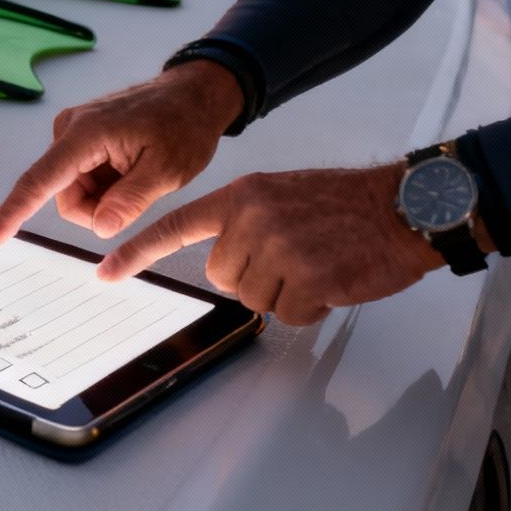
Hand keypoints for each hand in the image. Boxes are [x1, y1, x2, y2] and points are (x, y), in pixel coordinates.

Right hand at [0, 60, 244, 250]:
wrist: (192, 94)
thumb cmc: (184, 124)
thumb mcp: (168, 170)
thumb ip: (131, 200)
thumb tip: (99, 227)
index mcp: (86, 134)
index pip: (39, 182)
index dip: (10, 215)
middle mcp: (69, 130)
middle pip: (62, 195)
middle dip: (96, 209)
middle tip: (137, 195)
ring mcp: (72, 132)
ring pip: (71, 191)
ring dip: (103, 198)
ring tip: (136, 175)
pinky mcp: (79, 138)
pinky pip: (80, 178)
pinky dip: (105, 186)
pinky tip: (129, 169)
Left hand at [96, 164, 447, 325]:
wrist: (405, 205)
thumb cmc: (347, 204)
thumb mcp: (283, 195)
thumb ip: (247, 222)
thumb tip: (226, 263)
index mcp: (242, 196)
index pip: (176, 226)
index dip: (138, 253)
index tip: (105, 273)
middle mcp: (252, 219)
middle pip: (223, 277)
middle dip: (255, 278)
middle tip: (295, 258)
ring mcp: (280, 248)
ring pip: (255, 299)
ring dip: (286, 294)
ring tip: (319, 264)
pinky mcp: (308, 278)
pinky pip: (290, 315)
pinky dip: (311, 309)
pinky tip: (333, 281)